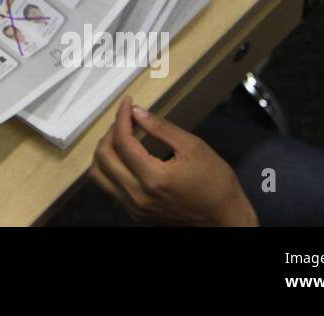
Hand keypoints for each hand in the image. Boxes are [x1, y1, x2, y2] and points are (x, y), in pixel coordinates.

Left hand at [89, 97, 257, 226]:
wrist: (225, 220)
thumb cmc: (216, 184)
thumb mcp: (193, 147)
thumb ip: (161, 128)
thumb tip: (137, 112)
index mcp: (152, 178)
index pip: (122, 141)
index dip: (121, 117)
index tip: (127, 103)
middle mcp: (137, 196)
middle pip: (103, 158)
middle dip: (109, 132)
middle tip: (124, 120)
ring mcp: (134, 208)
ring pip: (98, 176)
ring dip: (104, 152)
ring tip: (120, 138)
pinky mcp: (136, 214)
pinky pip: (110, 188)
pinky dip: (110, 169)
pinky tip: (125, 157)